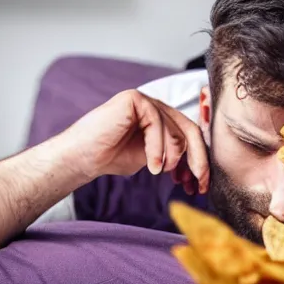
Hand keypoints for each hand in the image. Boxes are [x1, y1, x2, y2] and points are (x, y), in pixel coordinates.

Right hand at [60, 90, 209, 194]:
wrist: (82, 157)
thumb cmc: (112, 158)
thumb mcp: (153, 159)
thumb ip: (173, 155)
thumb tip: (199, 167)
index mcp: (162, 119)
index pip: (190, 135)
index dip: (199, 159)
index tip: (201, 184)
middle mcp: (156, 106)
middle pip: (190, 130)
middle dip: (198, 159)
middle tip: (199, 182)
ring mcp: (146, 100)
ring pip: (175, 129)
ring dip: (173, 156)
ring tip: (162, 172)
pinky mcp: (135, 99)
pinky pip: (157, 123)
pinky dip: (157, 149)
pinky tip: (152, 167)